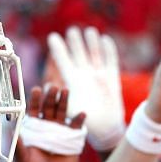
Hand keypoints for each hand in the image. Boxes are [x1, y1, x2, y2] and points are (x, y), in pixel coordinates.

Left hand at [15, 82, 85, 161]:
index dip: (34, 100)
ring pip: (62, 112)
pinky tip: (81, 114)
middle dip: (50, 96)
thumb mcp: (23, 158)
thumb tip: (11, 129)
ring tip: (65, 91)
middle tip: (52, 87)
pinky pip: (77, 126)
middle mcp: (46, 126)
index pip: (33, 109)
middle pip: (49, 107)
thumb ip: (18, 144)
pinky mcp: (73, 138)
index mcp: (33, 128)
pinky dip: (79, 119)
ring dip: (64, 101)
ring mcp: (60, 131)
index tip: (36, 90)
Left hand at [46, 26, 123, 150]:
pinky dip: (108, 51)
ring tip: (89, 31)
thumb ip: (60, 98)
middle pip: (78, 54)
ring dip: (91, 43)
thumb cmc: (86, 124)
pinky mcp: (112, 79)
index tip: (52, 37)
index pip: (63, 61)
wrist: (106, 131)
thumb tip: (48, 86)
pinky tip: (105, 40)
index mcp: (72, 82)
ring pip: (94, 55)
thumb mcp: (70, 110)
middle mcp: (84, 76)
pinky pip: (110, 61)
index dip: (58, 49)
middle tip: (72, 30)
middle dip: (75, 42)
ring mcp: (98, 76)